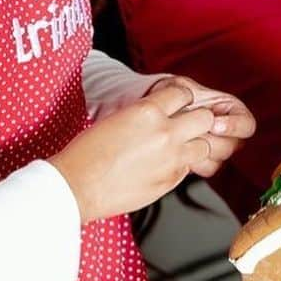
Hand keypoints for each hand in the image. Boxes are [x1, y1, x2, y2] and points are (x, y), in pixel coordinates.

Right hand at [50, 83, 218, 223]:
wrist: (75, 187)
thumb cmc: (87, 154)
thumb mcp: (117, 118)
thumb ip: (146, 114)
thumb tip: (163, 112)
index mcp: (148, 111)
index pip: (184, 93)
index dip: (182, 98)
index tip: (180, 103)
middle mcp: (165, 132)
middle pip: (205, 118)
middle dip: (199, 120)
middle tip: (188, 125)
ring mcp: (171, 158)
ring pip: (206, 145)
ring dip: (195, 144)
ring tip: (180, 147)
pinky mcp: (171, 180)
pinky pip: (189, 168)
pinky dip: (182, 165)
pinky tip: (166, 165)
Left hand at [145, 75, 254, 177]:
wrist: (157, 111)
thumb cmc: (171, 94)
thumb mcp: (181, 87)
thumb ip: (190, 93)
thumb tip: (194, 102)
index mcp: (232, 110)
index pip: (247, 124)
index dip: (233, 126)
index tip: (214, 124)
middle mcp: (229, 131)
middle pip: (234, 145)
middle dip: (211, 140)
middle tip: (193, 133)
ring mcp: (217, 147)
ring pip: (221, 158)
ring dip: (202, 151)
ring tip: (184, 140)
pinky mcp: (205, 161)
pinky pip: (208, 169)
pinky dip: (195, 163)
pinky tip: (182, 152)